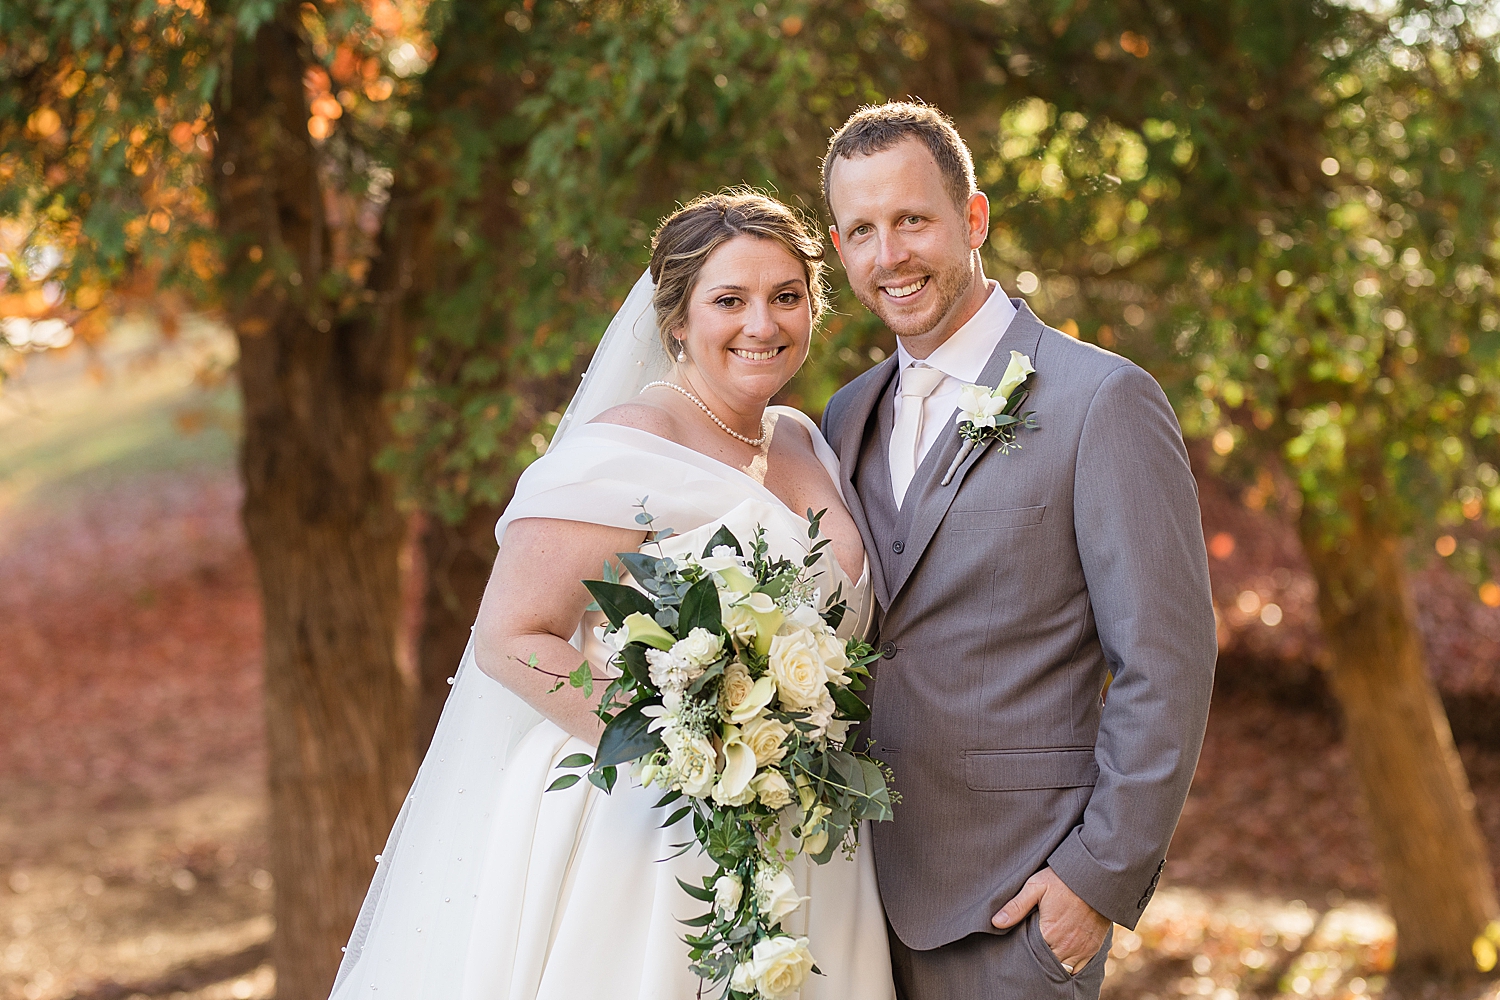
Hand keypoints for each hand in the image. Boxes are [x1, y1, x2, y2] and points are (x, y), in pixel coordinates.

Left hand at [992, 867, 1109, 974]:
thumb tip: (996, 922)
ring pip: (1064, 971)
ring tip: (1043, 960)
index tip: (1018, 952)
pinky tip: (1061, 962)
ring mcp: (1081, 950)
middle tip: (1029, 958)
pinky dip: (1071, 969)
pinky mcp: (1093, 949)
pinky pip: (1080, 969)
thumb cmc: (1063, 880)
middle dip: (1038, 964)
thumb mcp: (1036, 886)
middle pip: (1047, 966)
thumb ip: (1016, 906)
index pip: (1032, 956)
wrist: (1096, 877)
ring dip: (1054, 966)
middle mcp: (1066, 946)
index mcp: (1049, 933)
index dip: (1024, 955)